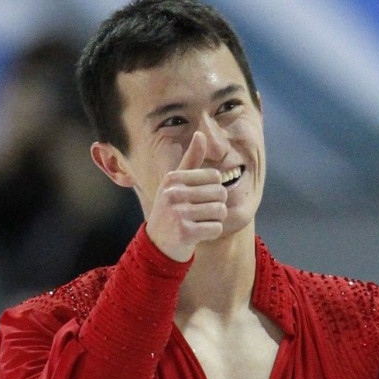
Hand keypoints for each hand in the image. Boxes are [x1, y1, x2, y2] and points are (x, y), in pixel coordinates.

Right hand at [146, 132, 227, 261]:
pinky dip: (212, 233)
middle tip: (200, 214)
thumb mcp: (177, 183)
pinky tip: (199, 234)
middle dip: (216, 205)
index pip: (214, 176)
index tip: (198, 199)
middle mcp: (173, 193)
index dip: (213, 189)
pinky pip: (216, 228)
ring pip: (220, 211)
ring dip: (215, 220)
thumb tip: (201, 134)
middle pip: (220, 193)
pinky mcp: (184, 233)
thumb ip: (191, 159)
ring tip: (200, 223)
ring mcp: (178, 213)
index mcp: (173, 178)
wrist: (158, 245)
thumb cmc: (172, 210)